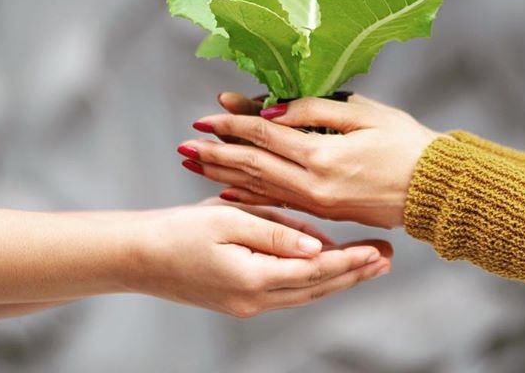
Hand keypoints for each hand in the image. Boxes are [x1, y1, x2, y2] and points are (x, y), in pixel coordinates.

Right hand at [122, 199, 390, 316]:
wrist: (136, 256)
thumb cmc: (177, 231)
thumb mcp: (227, 220)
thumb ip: (275, 231)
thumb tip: (317, 245)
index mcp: (253, 279)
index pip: (315, 271)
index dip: (350, 261)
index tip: (379, 250)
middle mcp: (254, 300)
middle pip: (317, 287)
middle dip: (354, 273)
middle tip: (388, 257)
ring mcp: (247, 304)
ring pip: (305, 292)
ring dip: (339, 278)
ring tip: (369, 263)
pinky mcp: (240, 299)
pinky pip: (287, 290)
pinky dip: (313, 279)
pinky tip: (327, 266)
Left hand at [177, 94, 442, 228]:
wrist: (436, 189)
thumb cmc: (408, 144)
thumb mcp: (365, 112)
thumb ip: (316, 110)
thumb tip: (272, 111)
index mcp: (321, 155)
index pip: (263, 136)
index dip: (232, 122)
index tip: (205, 114)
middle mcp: (313, 185)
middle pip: (252, 165)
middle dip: (216, 153)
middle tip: (184, 144)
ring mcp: (317, 204)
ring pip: (259, 187)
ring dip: (224, 175)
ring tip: (195, 166)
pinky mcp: (325, 213)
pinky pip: (277, 204)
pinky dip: (249, 197)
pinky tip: (228, 194)